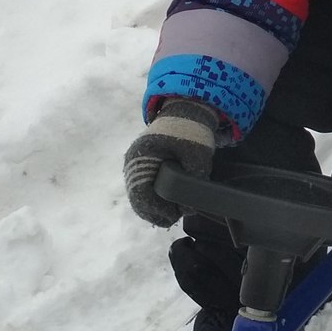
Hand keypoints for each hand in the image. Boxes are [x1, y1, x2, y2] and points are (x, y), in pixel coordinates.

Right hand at [123, 99, 219, 227]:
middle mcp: (133, 163)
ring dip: (154, 208)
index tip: (174, 216)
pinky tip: (169, 207)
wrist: (187, 112)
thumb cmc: (191, 131)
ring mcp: (136, 166)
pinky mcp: (143, 169)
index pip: (141, 193)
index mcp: (142, 156)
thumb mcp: (198, 153)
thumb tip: (188, 209)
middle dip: (156, 213)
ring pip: (139, 197)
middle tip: (175, 218)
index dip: (157, 209)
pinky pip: (144, 190)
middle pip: (137, 199)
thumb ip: (194, 178)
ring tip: (173, 214)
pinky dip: (155, 200)